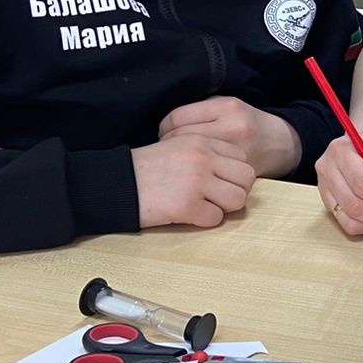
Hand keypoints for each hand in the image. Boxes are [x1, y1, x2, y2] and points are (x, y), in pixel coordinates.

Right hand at [131, 134, 256, 228]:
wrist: (115, 183)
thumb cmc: (145, 168)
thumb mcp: (177, 146)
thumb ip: (205, 152)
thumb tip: (232, 171)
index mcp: (202, 141)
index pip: (242, 157)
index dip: (234, 173)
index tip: (220, 181)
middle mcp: (203, 158)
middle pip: (246, 178)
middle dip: (236, 191)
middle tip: (217, 198)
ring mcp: (196, 182)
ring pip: (237, 199)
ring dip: (224, 207)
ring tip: (204, 206)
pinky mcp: (187, 205)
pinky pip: (215, 219)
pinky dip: (204, 221)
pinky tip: (188, 214)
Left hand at [159, 96, 299, 177]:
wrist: (281, 143)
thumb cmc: (247, 123)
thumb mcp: (227, 105)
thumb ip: (202, 111)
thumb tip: (169, 124)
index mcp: (226, 108)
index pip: (177, 118)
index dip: (164, 127)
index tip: (164, 133)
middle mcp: (231, 128)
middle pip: (180, 138)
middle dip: (168, 144)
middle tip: (167, 149)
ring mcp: (235, 152)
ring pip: (190, 158)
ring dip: (178, 160)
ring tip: (178, 160)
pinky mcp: (238, 172)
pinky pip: (205, 174)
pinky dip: (194, 173)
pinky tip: (192, 171)